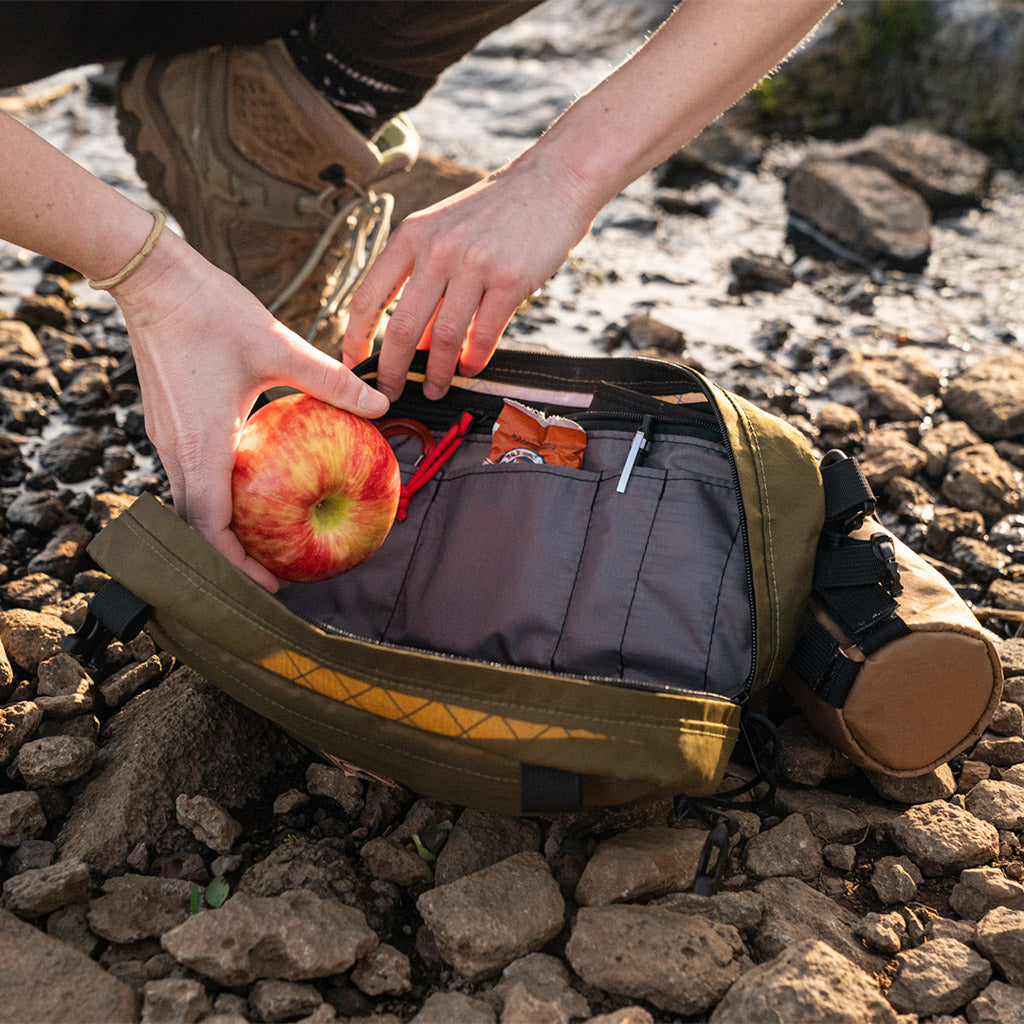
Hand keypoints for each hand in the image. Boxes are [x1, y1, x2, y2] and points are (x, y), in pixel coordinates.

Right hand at [112, 229, 388, 590]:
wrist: (151, 279)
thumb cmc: (209, 311)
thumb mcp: (278, 347)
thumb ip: (330, 380)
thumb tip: (380, 400)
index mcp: (202, 445)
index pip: (211, 528)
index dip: (238, 563)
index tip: (273, 581)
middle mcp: (177, 450)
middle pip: (200, 525)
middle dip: (235, 555)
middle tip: (278, 569)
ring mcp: (168, 438)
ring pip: (192, 502)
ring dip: (226, 527)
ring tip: (267, 538)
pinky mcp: (168, 424)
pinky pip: (191, 475)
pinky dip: (219, 496)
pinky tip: (253, 488)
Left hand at [341, 153, 595, 400]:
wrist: (553, 181)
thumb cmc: (495, 214)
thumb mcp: (445, 231)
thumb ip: (424, 277)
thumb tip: (412, 340)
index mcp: (411, 237)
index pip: (368, 296)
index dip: (354, 337)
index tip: (352, 365)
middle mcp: (437, 250)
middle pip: (401, 327)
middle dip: (391, 370)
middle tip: (389, 394)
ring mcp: (473, 265)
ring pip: (442, 337)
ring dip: (436, 373)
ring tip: (434, 390)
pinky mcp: (509, 280)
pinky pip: (483, 334)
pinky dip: (474, 359)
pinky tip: (470, 368)